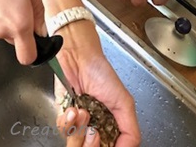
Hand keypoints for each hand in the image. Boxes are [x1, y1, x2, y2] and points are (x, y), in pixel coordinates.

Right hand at [0, 0, 44, 64]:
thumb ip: (39, 8)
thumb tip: (41, 26)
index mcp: (19, 24)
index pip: (28, 57)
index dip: (35, 49)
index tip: (37, 34)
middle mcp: (1, 29)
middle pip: (16, 39)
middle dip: (22, 24)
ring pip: (3, 28)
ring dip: (8, 15)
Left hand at [55, 21, 140, 146]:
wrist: (78, 57)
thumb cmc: (101, 73)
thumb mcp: (124, 102)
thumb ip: (131, 131)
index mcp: (112, 129)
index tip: (103, 140)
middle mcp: (96, 129)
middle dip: (91, 145)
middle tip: (94, 132)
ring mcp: (80, 124)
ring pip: (76, 144)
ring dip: (80, 129)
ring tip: (84, 112)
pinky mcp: (64, 115)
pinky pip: (64, 129)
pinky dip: (68, 120)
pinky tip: (74, 108)